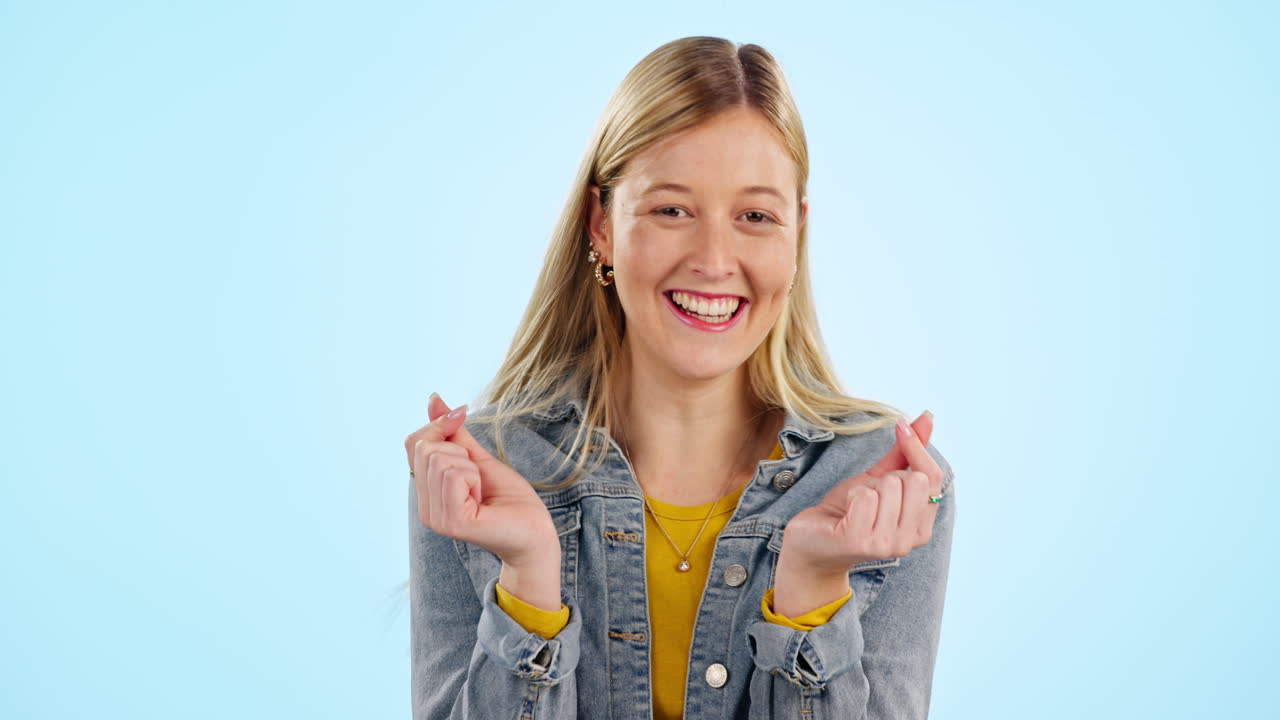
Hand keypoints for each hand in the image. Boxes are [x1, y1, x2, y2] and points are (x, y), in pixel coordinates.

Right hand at [405, 394, 559, 568]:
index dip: (439, 426)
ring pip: (441, 461)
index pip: (413, 443)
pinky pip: (454, 476)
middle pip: (426, 448)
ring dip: (471, 468)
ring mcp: (435, 518)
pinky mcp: (451, 522)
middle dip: (461, 453)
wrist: (535, 530)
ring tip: (482, 491)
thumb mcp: (478, 457)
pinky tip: (482, 499)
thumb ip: (454, 432)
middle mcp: (425, 508)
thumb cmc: (509, 498)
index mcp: (427, 492)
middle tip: (479, 479)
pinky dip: (475, 478)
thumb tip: (434, 399)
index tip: (463, 424)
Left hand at [772, 413, 942, 614]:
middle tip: (867, 495)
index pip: (933, 478)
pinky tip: (845, 512)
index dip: (917, 448)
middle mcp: (908, 541)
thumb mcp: (877, 479)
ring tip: (854, 506)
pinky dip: (852, 496)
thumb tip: (927, 418)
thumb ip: (904, 453)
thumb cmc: (846, 511)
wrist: (811, 541)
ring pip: (889, 486)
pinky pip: (866, 497)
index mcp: (920, 527)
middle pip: (913, 480)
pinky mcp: (861, 542)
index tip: (900, 426)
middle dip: (885, 477)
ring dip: (865, 488)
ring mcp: (886, 544)